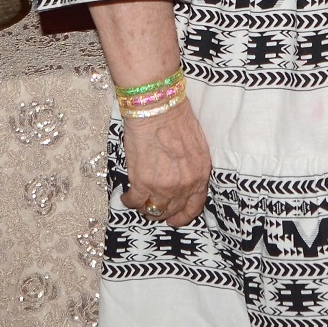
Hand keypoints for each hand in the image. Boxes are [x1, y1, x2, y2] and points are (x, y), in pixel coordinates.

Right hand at [120, 98, 210, 226]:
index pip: (195, 206)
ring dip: (145, 207)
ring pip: (153, 210)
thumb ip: (192, 166)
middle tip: (153, 209)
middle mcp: (185, 184)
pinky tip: (126, 194)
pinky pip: (134, 202)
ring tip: (139, 200)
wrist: (159, 107)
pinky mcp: (142, 183)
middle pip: (172, 210)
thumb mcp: (196, 145)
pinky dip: (128, 200)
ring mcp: (163, 187)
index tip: (174, 219)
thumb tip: (182, 178)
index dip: (183, 216)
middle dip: (162, 212)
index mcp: (200, 173)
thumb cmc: (177, 118)